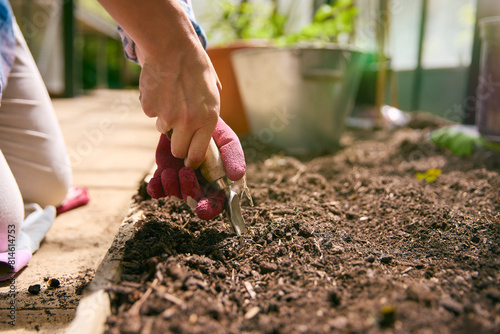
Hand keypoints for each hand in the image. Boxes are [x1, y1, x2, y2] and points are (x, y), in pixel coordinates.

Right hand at [138, 41, 221, 169]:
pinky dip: (154, 105)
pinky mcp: (150, 108)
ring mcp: (167, 117)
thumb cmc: (196, 66)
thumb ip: (209, 113)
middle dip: (177, 144)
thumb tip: (206, 131)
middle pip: (177, 150)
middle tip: (179, 130)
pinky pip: (151, 114)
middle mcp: (188, 122)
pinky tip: (160, 89)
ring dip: (166, 120)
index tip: (189, 161)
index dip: (191, 160)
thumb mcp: (213, 91)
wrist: (172, 47)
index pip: (196, 155)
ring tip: (171, 97)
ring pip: (163, 130)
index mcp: (208, 119)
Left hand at [147, 118, 245, 219]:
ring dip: (171, 186)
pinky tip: (157, 180)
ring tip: (170, 171)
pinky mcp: (164, 173)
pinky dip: (156, 188)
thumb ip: (232, 155)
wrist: (187, 112)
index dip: (209, 208)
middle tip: (185, 172)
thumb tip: (238, 176)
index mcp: (216, 180)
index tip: (202, 208)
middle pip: (192, 200)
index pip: (215, 203)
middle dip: (187, 191)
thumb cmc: (212, 127)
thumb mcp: (225, 138)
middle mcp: (198, 182)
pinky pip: (158, 189)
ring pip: (174, 193)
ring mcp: (180, 179)